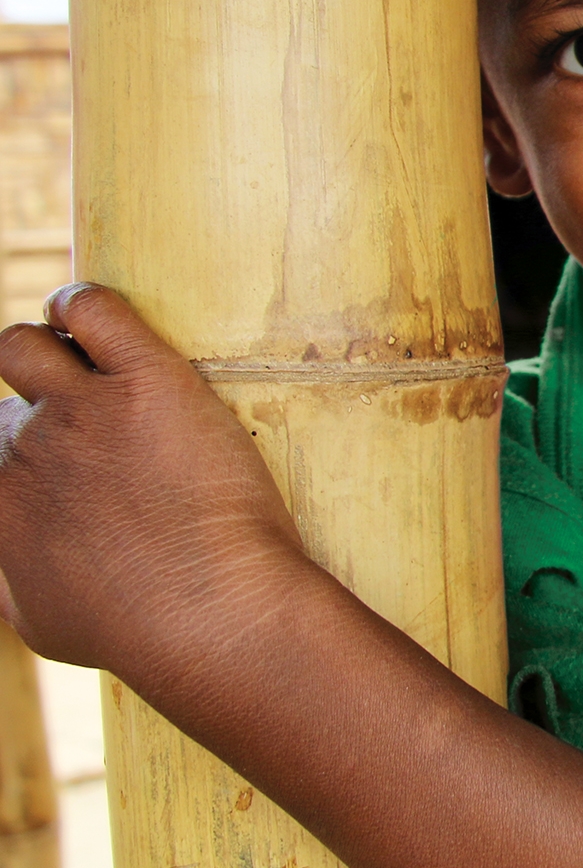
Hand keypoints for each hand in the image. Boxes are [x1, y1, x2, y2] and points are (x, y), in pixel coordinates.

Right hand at [0, 284, 305, 675]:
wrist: (211, 614)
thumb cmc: (135, 631)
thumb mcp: (37, 619)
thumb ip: (6, 572)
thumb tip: (3, 554)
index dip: (12, 446)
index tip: (45, 451)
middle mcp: (21, 450)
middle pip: (4, 400)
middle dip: (37, 405)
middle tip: (94, 424)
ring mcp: (79, 410)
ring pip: (25, 346)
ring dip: (47, 347)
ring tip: (83, 358)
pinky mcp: (146, 380)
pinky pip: (93, 310)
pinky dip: (83, 303)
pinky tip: (92, 317)